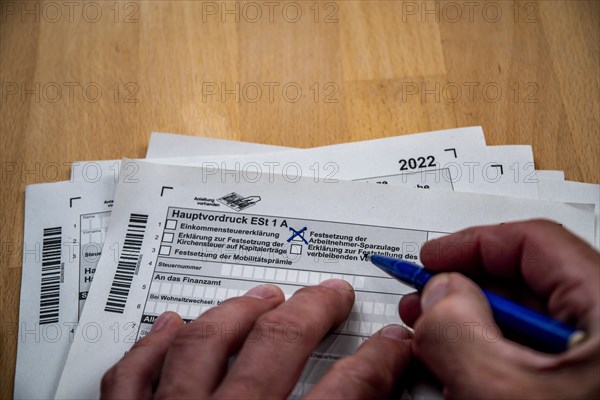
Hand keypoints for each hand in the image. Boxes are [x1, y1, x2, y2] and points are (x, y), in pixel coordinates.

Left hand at [101, 279, 411, 398]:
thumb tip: (377, 396)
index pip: (346, 394)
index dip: (378, 363)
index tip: (394, 344)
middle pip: (276, 348)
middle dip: (313, 313)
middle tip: (332, 294)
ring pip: (204, 344)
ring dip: (238, 313)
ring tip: (263, 295)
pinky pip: (132, 376)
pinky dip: (152, 346)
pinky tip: (170, 323)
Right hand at [400, 219, 599, 397]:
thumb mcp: (504, 389)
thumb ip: (459, 330)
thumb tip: (438, 295)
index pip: (535, 242)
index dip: (474, 244)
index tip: (433, 258)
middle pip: (525, 281)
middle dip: (464, 290)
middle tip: (425, 303)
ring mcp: (592, 354)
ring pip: (524, 321)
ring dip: (471, 326)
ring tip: (435, 342)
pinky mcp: (581, 379)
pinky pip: (531, 353)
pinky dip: (491, 355)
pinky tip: (466, 370)